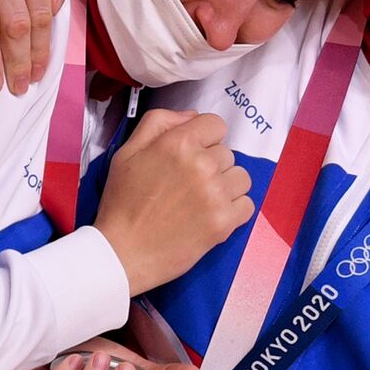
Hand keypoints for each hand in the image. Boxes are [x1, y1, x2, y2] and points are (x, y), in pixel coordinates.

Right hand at [94, 109, 254, 296]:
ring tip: (201, 200)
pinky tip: (211, 215)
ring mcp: (216, 194)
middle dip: (211, 164)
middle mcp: (202, 164)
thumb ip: (159, 122)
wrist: (122, 252)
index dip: (204, 138)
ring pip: (241, 177)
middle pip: (227, 152)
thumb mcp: (128, 151)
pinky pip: (247, 204)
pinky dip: (233, 210)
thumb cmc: (122, 202)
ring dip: (225, 186)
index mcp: (179, 143)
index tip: (192, 155)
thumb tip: (192, 116)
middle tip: (187, 184)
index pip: (216, 125)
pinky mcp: (224, 222)